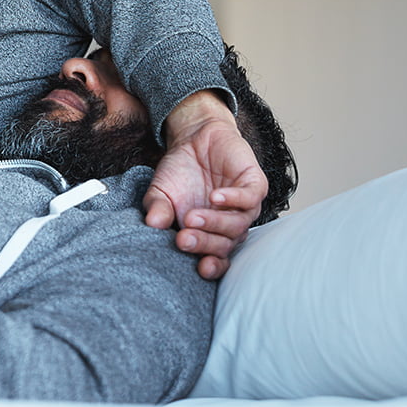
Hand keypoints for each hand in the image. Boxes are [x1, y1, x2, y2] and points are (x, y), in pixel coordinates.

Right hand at [143, 91, 266, 279]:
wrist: (195, 138)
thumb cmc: (179, 171)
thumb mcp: (160, 191)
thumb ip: (157, 208)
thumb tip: (152, 224)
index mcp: (209, 235)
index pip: (216, 259)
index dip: (212, 267)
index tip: (199, 268)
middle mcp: (229, 226)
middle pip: (225, 245)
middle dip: (205, 244)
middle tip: (183, 239)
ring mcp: (244, 207)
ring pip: (238, 224)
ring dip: (215, 223)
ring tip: (192, 217)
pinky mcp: (254, 185)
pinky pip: (250, 198)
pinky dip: (233, 199)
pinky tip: (215, 197)